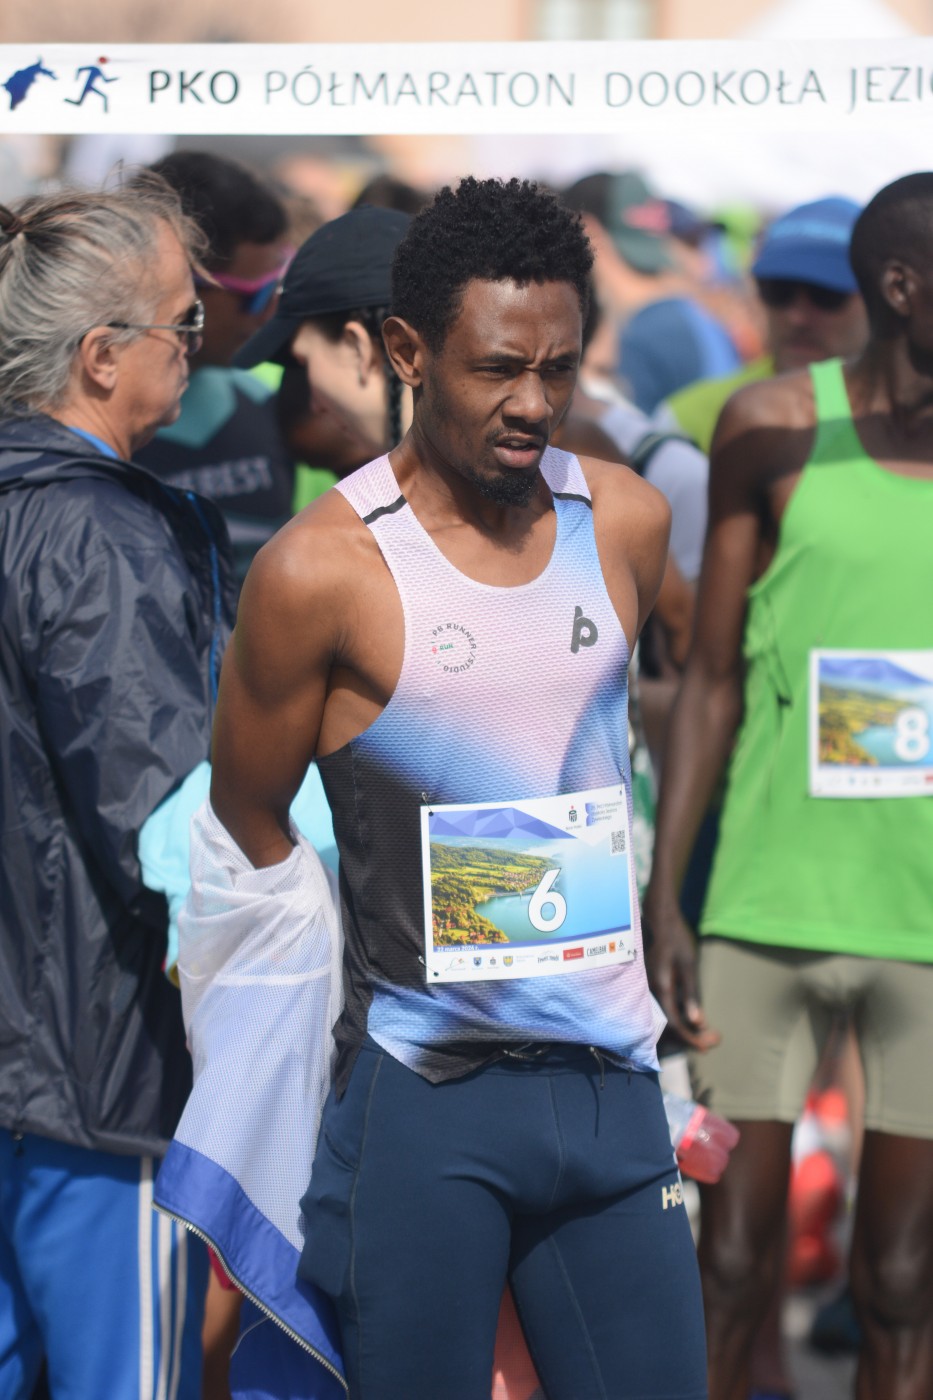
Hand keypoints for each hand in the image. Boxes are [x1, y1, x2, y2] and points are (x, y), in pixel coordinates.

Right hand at [643, 893, 720, 1051]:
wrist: (657, 916)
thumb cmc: (674, 937)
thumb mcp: (687, 964)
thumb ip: (690, 993)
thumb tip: (697, 1021)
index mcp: (660, 987)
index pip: (674, 1023)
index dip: (690, 1038)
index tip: (707, 1047)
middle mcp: (650, 991)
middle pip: (669, 1025)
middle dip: (691, 1036)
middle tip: (715, 1039)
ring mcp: (648, 988)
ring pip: (666, 1017)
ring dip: (686, 1027)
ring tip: (708, 1030)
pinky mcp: (651, 984)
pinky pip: (663, 1007)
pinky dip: (679, 1015)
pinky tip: (693, 1015)